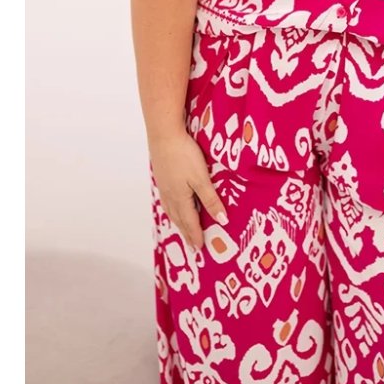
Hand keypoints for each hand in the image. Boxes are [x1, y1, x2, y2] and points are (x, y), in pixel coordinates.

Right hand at [148, 129, 228, 252]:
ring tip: (183, 229)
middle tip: (192, 245)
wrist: (164, 134)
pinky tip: (173, 204)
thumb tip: (221, 220)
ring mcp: (164, 186)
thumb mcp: (201, 178)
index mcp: (180, 199)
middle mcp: (170, 196)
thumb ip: (211, 199)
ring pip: (172, 210)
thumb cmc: (184, 155)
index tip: (200, 248)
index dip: (196, 235)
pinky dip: (172, 208)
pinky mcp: (162, 176)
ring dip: (179, 221)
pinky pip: (167, 200)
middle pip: (179, 219)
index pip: (190, 222)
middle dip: (187, 232)